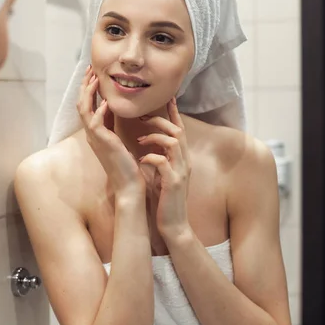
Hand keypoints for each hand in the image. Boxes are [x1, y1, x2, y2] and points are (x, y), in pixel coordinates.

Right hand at [77, 65, 145, 195]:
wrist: (128, 184)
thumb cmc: (127, 165)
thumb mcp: (118, 138)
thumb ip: (113, 123)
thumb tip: (113, 106)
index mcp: (96, 132)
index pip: (88, 105)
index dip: (89, 88)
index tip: (94, 73)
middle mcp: (92, 134)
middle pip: (81, 104)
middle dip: (85, 85)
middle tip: (90, 69)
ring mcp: (95, 139)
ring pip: (84, 110)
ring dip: (88, 93)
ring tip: (94, 78)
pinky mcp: (102, 143)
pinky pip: (95, 123)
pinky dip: (99, 111)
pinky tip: (105, 102)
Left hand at [138, 98, 190, 237]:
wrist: (173, 226)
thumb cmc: (165, 199)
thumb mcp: (163, 174)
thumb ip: (161, 157)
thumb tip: (150, 142)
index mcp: (181, 158)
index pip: (180, 130)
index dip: (174, 113)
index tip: (167, 98)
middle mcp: (184, 162)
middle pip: (177, 130)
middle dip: (160, 120)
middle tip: (142, 118)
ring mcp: (180, 171)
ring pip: (173, 141)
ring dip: (155, 137)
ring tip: (140, 140)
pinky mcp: (173, 182)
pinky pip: (163, 161)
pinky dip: (151, 156)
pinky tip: (141, 159)